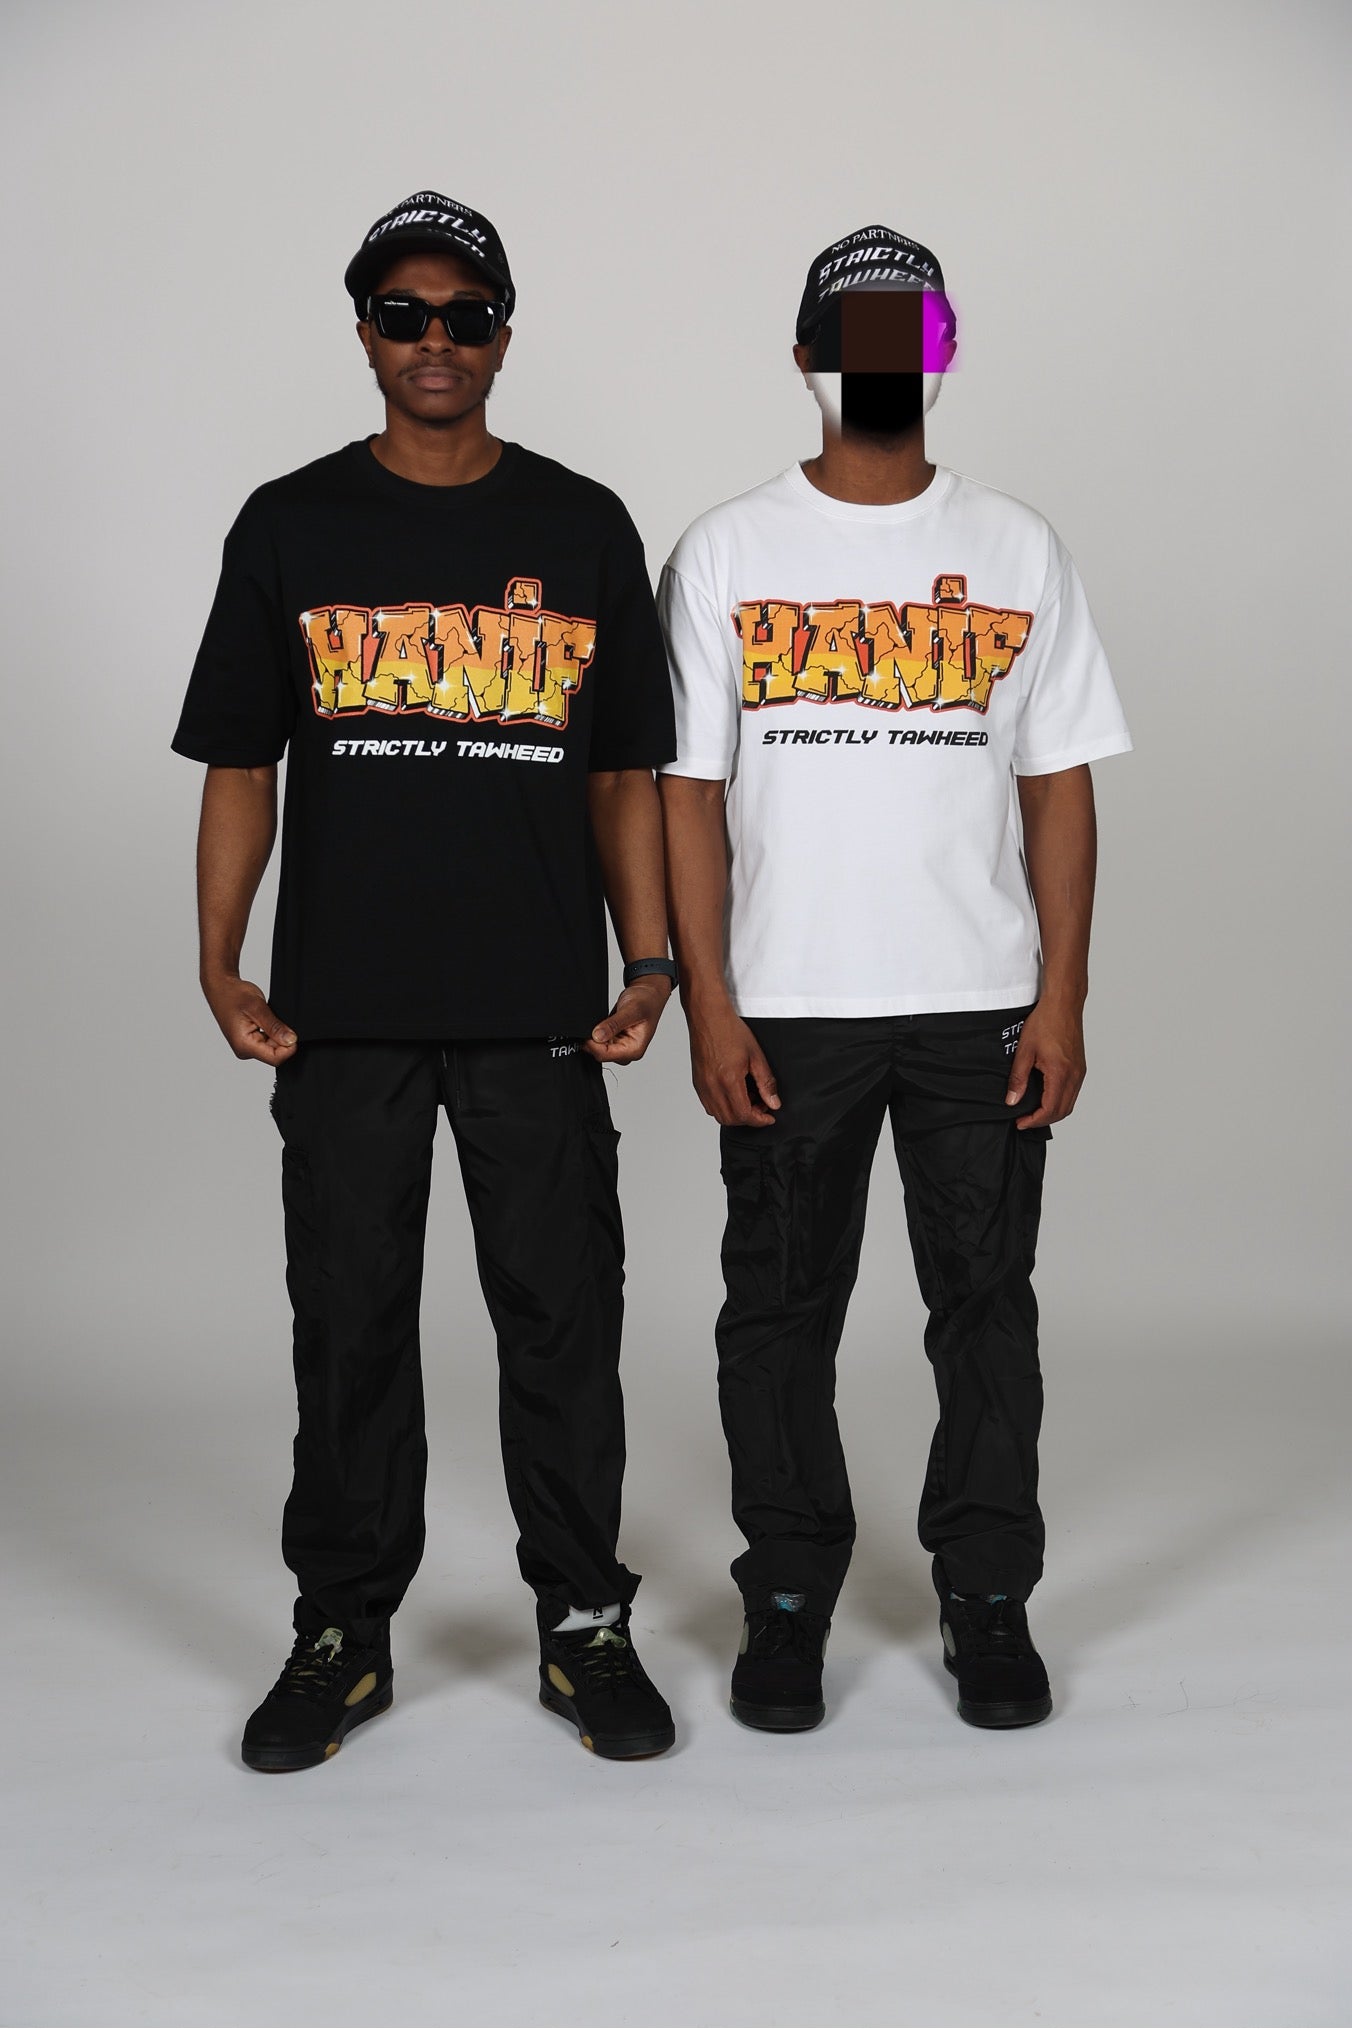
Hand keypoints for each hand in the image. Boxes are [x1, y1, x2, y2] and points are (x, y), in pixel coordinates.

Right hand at [202, 973, 298, 1064]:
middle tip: (274, 1019)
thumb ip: (274, 1026)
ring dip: (275, 1034)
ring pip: (272, 1048)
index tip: (293, 1033)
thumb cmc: (233, 995)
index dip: (289, 1047)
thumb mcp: (257, 1008)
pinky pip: (266, 1042)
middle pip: (274, 1054)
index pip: (275, 1058)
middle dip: (281, 1038)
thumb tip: (290, 1040)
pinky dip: (270, 1032)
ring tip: (265, 1018)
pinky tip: (263, 1020)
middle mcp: (244, 1050)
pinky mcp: (248, 1042)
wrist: (221, 988)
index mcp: (244, 1045)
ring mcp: (245, 1047)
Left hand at [584, 975, 672, 1063]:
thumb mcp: (630, 1010)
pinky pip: (599, 1042)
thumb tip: (597, 1036)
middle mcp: (628, 1051)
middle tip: (596, 1023)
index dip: (593, 1044)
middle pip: (600, 1054)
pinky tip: (603, 1024)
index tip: (588, 1031)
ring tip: (605, 1021)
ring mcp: (621, 1047)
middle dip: (593, 1041)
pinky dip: (596, 1034)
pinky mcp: (615, 1041)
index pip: (606, 1055)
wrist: (648, 994)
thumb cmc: (646, 1002)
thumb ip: (614, 1024)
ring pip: (598, 1049)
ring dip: (595, 1037)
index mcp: (635, 1049)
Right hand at [687, 997, 780, 1126]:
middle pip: (731, 1119)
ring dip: (736, 1114)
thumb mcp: (756, 1056)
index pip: (744, 1114)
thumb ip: (766, 1083)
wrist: (708, 1016)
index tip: (769, 1117)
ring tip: (749, 1098)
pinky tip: (734, 1093)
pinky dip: (724, 1107)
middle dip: (749, 1118)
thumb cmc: (729, 1030)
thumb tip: (773, 1102)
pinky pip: (709, 1105)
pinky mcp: (697, 1083)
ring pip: (719, 1115)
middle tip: (761, 1105)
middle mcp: (712, 1086)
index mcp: (728, 1080)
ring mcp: (702, 1086)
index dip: (759, 1120)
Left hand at [1005, 996, 1084, 1128]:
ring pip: (1069, 1103)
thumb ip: (1018, 1078)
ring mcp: (1079, 1072)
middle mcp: (1074, 1075)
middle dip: (1043, 1120)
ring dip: (1052, 1112)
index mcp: (1060, 1073)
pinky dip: (1060, 1101)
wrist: (1063, 1004)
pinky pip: (1072, 1092)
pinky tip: (1045, 1097)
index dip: (1034, 1120)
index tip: (1020, 1123)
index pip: (1050, 1109)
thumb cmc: (1045, 1021)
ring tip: (1033, 1112)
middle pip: (1062, 1111)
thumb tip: (1012, 1101)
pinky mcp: (1080, 1067)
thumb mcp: (1024, 1050)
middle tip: (1025, 1120)